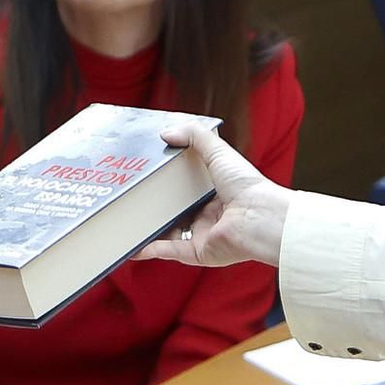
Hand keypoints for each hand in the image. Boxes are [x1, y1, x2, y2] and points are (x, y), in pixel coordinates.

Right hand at [134, 123, 291, 269]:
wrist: (259, 217)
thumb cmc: (247, 185)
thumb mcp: (218, 151)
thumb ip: (194, 136)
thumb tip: (166, 132)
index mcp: (216, 192)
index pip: (189, 186)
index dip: (170, 180)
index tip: (148, 173)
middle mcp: (209, 214)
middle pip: (176, 210)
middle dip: (155, 205)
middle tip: (132, 196)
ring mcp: (203, 235)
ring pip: (169, 233)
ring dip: (149, 229)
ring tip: (126, 222)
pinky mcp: (198, 252)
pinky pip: (169, 251)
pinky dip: (149, 249)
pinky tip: (131, 246)